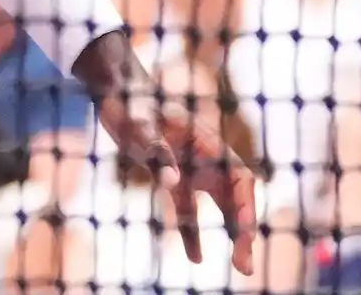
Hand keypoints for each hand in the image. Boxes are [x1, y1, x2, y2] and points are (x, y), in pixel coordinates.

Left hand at [95, 74, 256, 273]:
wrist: (115, 93)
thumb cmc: (131, 104)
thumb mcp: (139, 124)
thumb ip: (156, 151)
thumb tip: (172, 182)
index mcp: (206, 142)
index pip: (239, 177)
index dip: (246, 206)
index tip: (244, 233)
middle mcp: (205, 157)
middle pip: (235, 196)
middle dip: (244, 229)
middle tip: (244, 266)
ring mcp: (191, 168)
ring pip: (219, 206)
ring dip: (230, 234)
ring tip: (240, 267)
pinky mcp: (172, 177)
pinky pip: (188, 209)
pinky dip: (193, 232)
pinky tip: (196, 258)